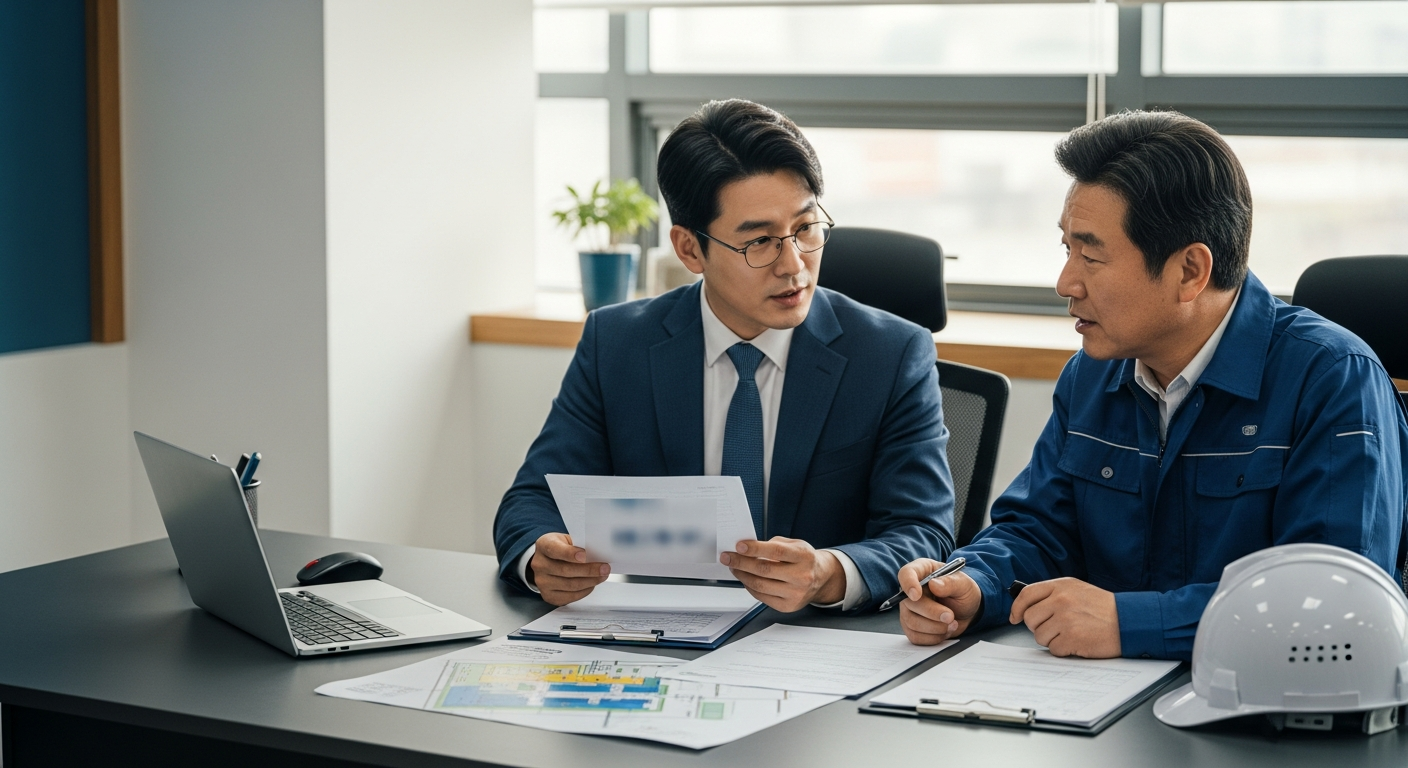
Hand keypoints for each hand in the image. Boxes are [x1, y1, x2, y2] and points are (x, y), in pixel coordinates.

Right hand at [527, 532, 608, 605]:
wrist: (548, 561)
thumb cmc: (561, 548)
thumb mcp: (567, 540)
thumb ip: (579, 545)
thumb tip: (598, 553)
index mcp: (544, 545)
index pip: (554, 549)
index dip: (569, 553)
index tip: (584, 555)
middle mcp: (539, 564)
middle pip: (565, 570)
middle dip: (589, 570)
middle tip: (605, 568)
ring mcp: (542, 582)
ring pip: (570, 585)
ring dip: (590, 581)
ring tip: (602, 576)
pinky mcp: (548, 595)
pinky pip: (570, 596)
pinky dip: (584, 591)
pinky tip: (592, 584)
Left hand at [719, 537, 844, 611]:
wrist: (821, 578)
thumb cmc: (804, 559)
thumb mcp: (794, 544)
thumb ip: (773, 544)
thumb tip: (747, 548)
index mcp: (804, 556)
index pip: (776, 552)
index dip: (755, 549)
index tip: (739, 546)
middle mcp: (802, 576)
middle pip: (764, 570)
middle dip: (741, 562)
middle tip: (728, 557)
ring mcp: (795, 593)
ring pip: (760, 585)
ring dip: (742, 575)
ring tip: (734, 567)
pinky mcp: (788, 606)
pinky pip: (761, 596)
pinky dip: (749, 587)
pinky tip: (745, 578)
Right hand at [897, 558, 982, 645]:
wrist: (967, 610)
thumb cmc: (963, 592)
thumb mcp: (964, 584)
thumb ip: (951, 583)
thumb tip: (934, 585)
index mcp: (922, 571)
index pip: (906, 574)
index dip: (908, 584)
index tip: (917, 595)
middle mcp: (911, 590)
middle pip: (909, 603)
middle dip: (932, 613)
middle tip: (950, 616)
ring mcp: (909, 609)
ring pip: (912, 622)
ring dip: (935, 627)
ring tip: (952, 623)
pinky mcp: (911, 626)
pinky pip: (915, 636)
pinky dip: (933, 637)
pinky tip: (944, 631)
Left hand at [1009, 577, 1120, 657]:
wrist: (1128, 621)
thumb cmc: (1103, 608)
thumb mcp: (1077, 590)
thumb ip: (1053, 595)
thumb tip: (1026, 607)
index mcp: (1061, 586)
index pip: (1027, 595)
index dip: (1017, 608)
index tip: (1015, 617)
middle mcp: (1061, 600)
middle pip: (1030, 619)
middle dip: (1039, 627)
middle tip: (1055, 628)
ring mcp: (1065, 619)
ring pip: (1040, 636)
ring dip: (1052, 639)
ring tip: (1070, 633)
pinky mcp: (1071, 638)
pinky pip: (1053, 649)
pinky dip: (1063, 649)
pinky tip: (1077, 642)